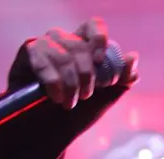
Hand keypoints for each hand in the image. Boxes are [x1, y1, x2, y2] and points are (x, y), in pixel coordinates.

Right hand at [24, 18, 138, 108]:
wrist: (48, 127)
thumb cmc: (78, 109)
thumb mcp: (106, 96)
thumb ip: (123, 78)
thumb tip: (133, 56)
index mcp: (85, 44)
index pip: (94, 26)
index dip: (98, 39)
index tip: (99, 61)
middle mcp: (65, 39)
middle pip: (80, 47)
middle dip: (86, 76)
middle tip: (86, 96)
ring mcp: (46, 44)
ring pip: (64, 56)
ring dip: (70, 84)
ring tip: (70, 103)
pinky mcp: (30, 52)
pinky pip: (44, 63)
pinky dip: (53, 83)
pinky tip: (56, 97)